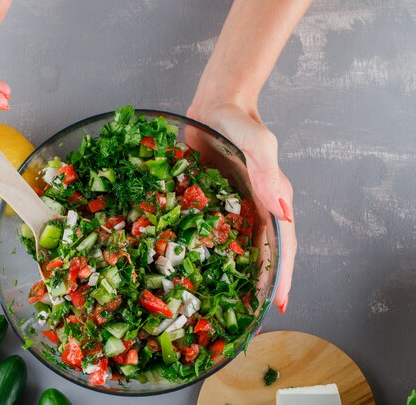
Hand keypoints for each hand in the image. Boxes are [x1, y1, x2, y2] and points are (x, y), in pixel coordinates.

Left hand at [187, 101, 295, 312]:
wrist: (215, 104)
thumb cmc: (240, 120)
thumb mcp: (258, 143)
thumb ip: (268, 172)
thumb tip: (283, 212)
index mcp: (271, 201)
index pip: (283, 245)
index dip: (282, 276)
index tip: (278, 306)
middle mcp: (254, 209)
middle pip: (260, 253)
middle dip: (257, 283)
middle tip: (245, 316)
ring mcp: (231, 206)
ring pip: (234, 246)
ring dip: (230, 272)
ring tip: (218, 301)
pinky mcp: (210, 200)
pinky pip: (208, 229)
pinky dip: (204, 248)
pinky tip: (189, 265)